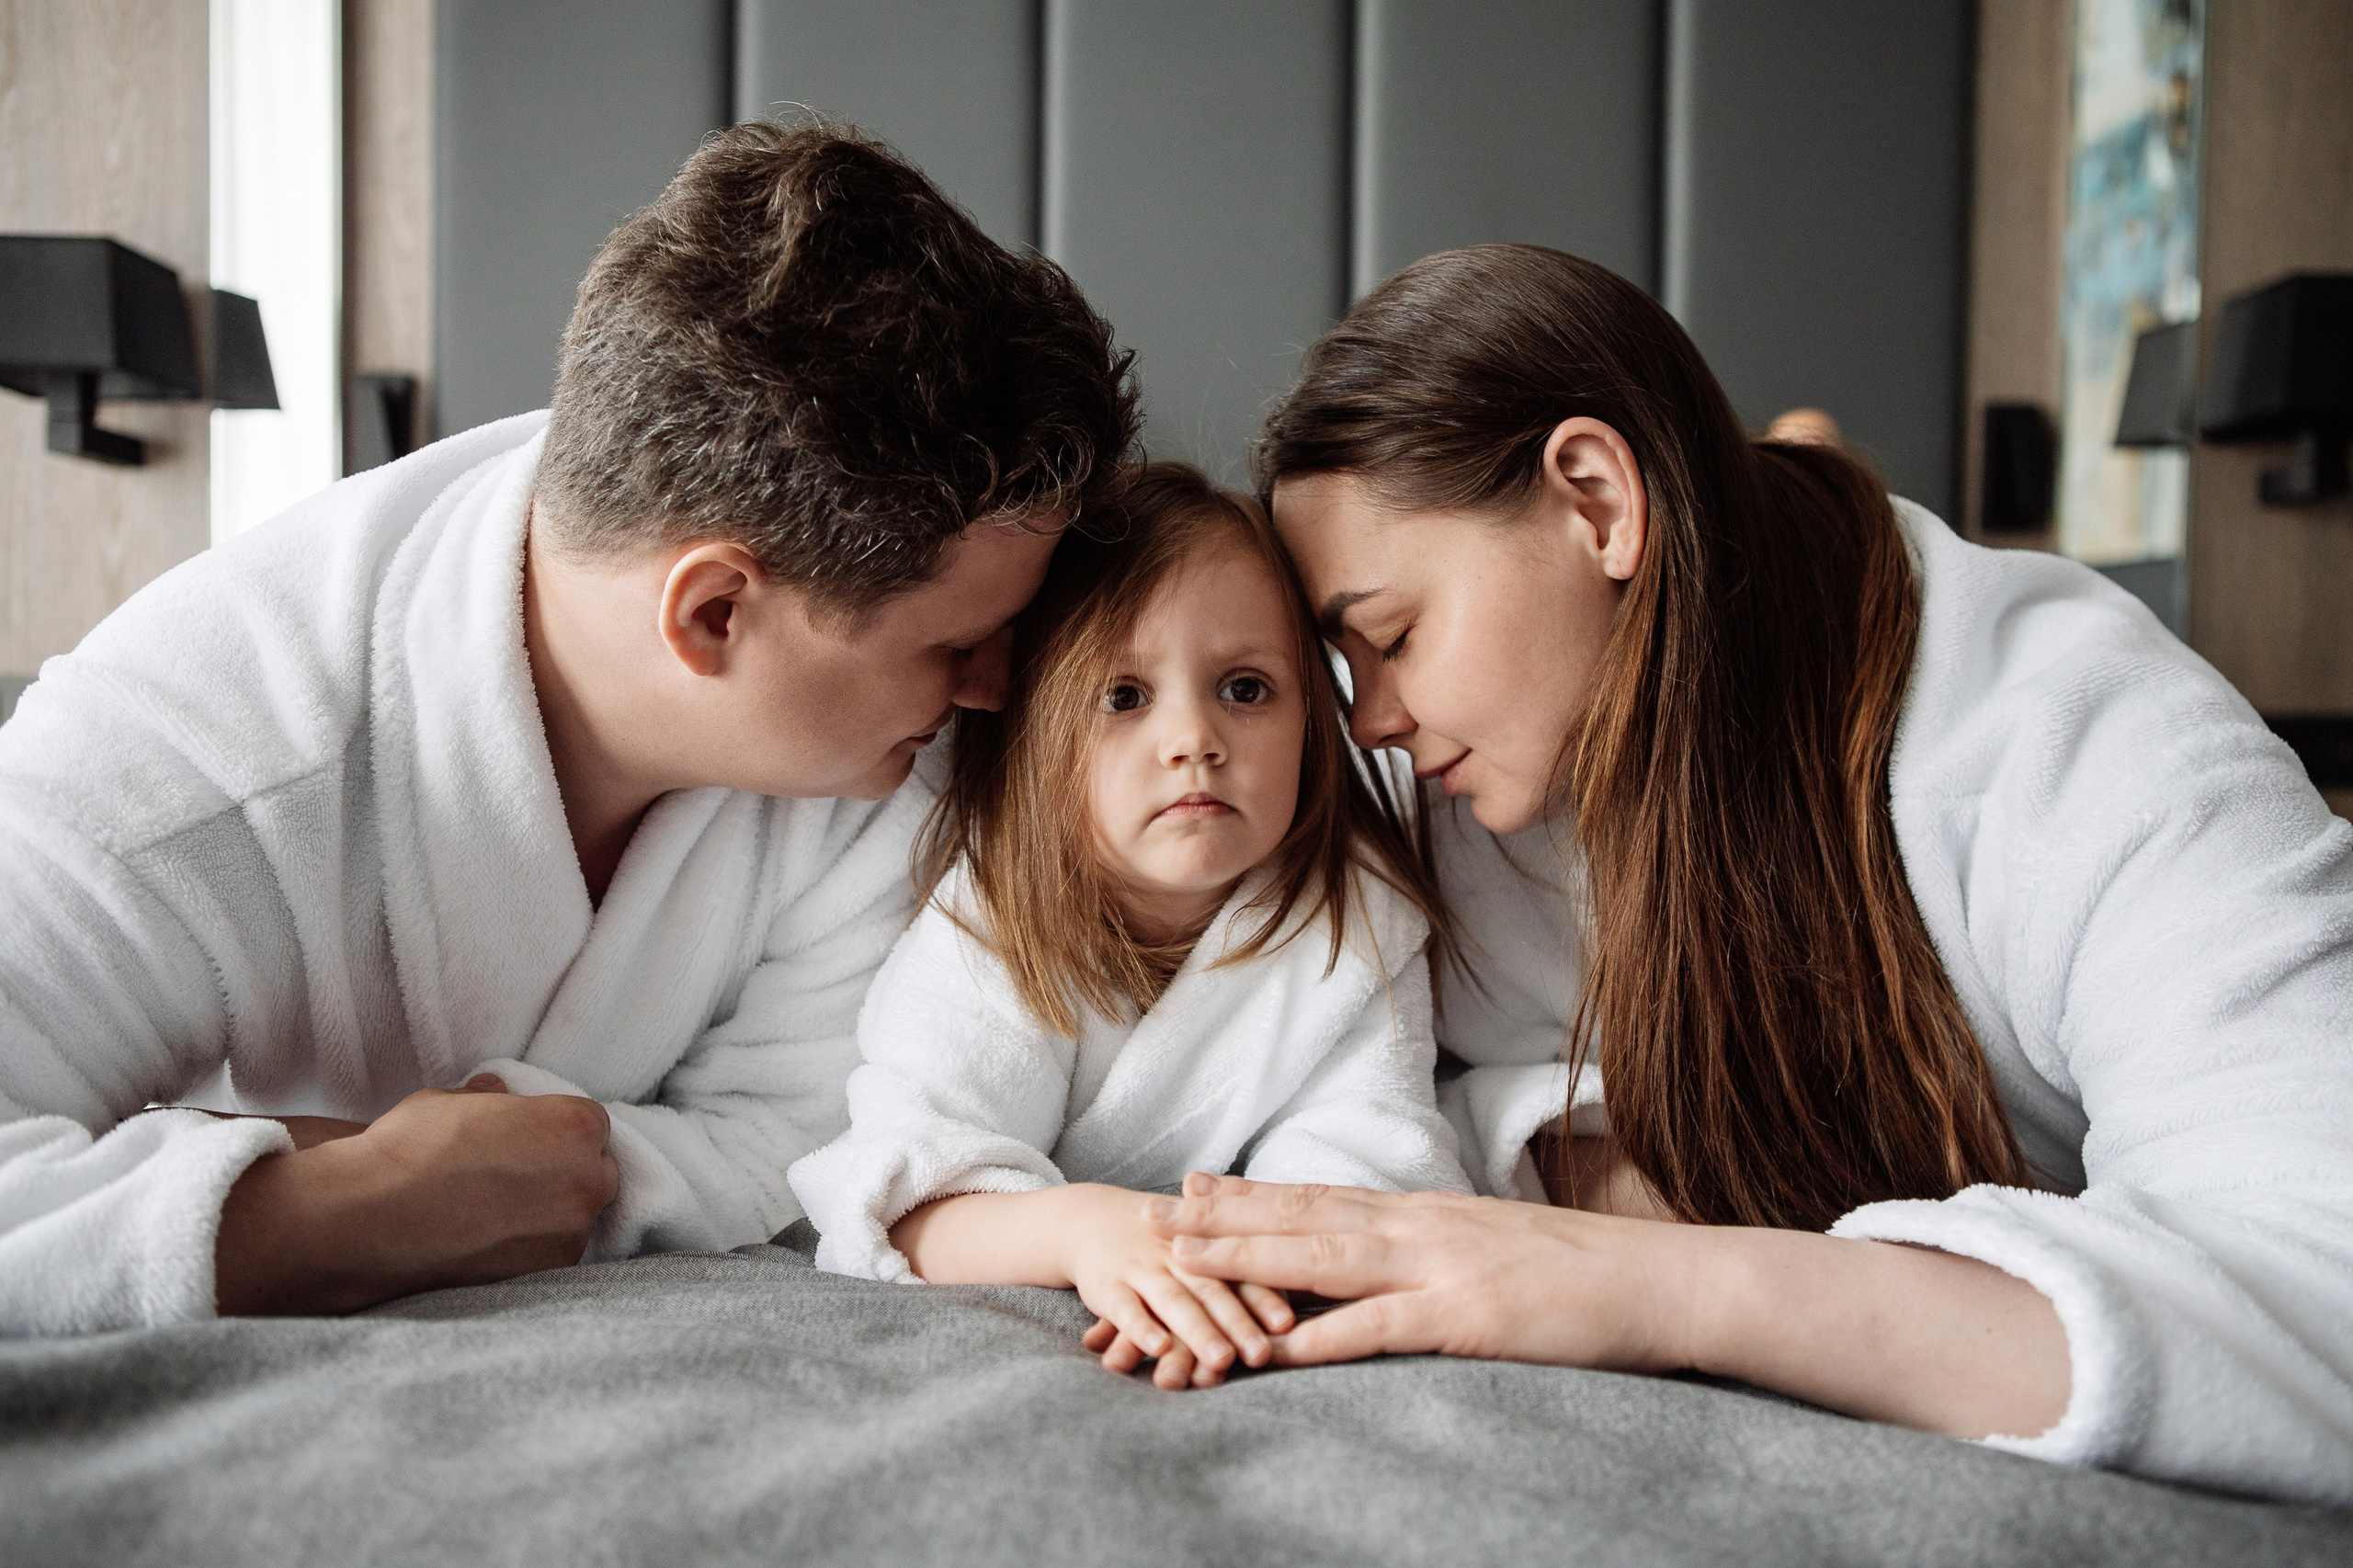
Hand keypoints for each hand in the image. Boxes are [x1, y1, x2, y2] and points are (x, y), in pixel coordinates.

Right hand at [213, 1076, 619, 1316]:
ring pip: (577, 1216)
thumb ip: (490, 1100)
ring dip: (551, 1213)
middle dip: (567, 1172)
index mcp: (575, 1126)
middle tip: (518, 1179)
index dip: (556, 1132)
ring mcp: (572, 1231)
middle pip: (597, 1171)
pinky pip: (553, 1253)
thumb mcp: (450, 1101)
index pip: (590, 1124)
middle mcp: (588, 1179)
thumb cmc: (408, 1149)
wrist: (369, 1220)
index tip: (528, 1142)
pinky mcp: (548, 1273)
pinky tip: (491, 1241)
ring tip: (496, 1213)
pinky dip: (531, 1247)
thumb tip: (494, 1093)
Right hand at [1055, 1184, 1292, 1389]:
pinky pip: (1123, 1309)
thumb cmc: (1162, 1242)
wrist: (1089, 1218)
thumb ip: (1238, 1269)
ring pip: (1174, 1300)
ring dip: (1197, 1330)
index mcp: (1207, 1243)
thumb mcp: (1199, 1243)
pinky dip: (1140, 1328)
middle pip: (1213, 1289)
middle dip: (1238, 1322)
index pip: (1241, 1270)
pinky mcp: (1106, 1285)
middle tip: (1261, 1355)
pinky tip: (1156, 1348)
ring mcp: (1141, 1268)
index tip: (1288, 1323)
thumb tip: (1295, 1318)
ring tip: (1220, 1360)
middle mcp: (1178, 1254)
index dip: (1265, 1296)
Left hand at [1140, 1172, 1700, 1371]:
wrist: (1667, 1281)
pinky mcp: (1469, 1315)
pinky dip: (1320, 1335)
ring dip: (1244, 1257)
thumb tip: (1395, 1260)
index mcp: (1429, 1214)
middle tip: (1151, 1214)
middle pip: (1303, 1216)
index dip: (1252, 1193)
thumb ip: (1440, 1253)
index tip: (1191, 1185)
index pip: (1322, 1195)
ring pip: (1322, 1257)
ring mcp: (1443, 1267)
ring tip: (1180, 1260)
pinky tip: (1271, 1346)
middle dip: (1222, 1218)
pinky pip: (1378, 1327)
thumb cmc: (1588, 1275)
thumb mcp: (1497, 1249)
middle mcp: (1422, 1227)